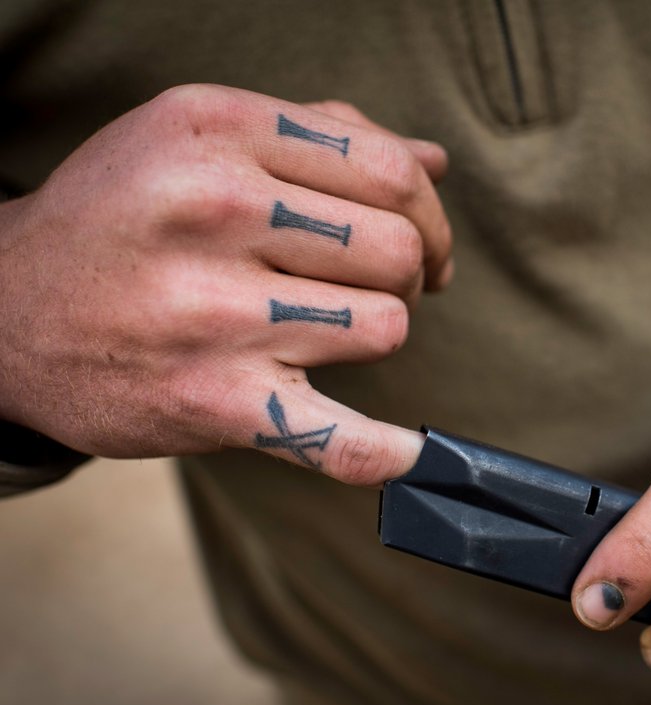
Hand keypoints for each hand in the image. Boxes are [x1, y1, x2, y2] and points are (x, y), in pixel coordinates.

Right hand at [0, 84, 451, 485]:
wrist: (5, 310)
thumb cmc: (126, 216)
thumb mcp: (200, 137)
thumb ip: (320, 136)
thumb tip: (434, 160)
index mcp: (219, 131)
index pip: (390, 171)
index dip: (429, 213)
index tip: (423, 241)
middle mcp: (214, 211)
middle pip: (397, 250)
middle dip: (409, 273)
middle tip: (376, 286)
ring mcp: (214, 312)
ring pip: (385, 328)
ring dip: (376, 334)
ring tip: (333, 331)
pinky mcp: (213, 400)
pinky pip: (335, 439)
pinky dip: (384, 454)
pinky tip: (407, 453)